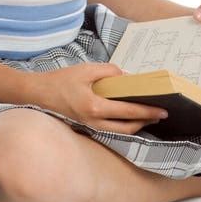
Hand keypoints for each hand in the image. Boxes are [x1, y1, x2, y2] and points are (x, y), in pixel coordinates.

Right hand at [26, 62, 168, 135]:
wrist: (38, 93)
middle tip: (160, 114)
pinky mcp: (87, 126)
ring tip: (148, 116)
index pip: (128, 111)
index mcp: (94, 107)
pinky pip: (110, 129)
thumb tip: (128, 78)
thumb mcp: (86, 70)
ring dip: (136, 125)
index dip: (147, 111)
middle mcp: (93, 121)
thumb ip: (110, 72)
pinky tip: (129, 116)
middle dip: (146, 121)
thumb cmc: (60, 80)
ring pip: (120, 131)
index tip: (162, 109)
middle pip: (128, 127)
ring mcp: (90, 127)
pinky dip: (123, 124)